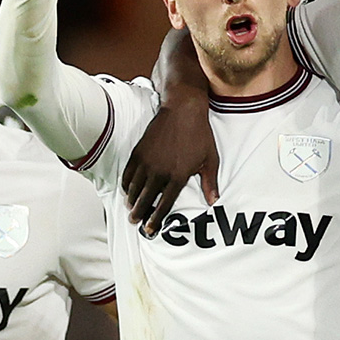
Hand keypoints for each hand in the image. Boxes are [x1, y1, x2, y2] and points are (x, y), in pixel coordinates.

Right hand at [120, 97, 218, 235]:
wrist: (182, 110)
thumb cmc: (199, 134)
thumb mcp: (210, 159)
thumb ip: (210, 183)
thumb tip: (213, 201)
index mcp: (178, 176)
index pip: (164, 205)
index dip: (156, 219)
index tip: (151, 228)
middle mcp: (160, 172)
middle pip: (145, 200)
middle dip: (139, 214)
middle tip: (135, 222)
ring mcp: (147, 162)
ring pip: (134, 188)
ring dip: (131, 201)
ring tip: (130, 209)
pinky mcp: (139, 152)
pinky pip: (128, 173)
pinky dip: (126, 184)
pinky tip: (127, 189)